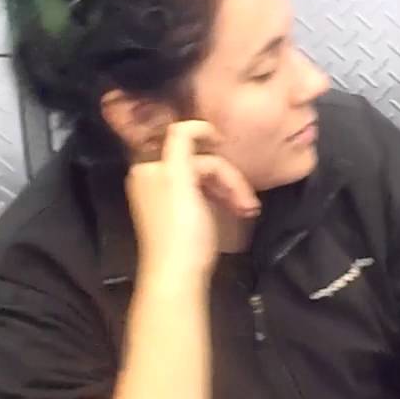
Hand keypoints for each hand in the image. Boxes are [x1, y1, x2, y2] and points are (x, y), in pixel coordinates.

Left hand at [125, 120, 258, 278]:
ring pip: (207, 180)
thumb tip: (194, 123)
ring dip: (231, 190)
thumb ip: (180, 143)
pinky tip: (240, 211)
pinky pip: (206, 196)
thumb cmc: (180, 228)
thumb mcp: (178, 178)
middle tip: (248, 199)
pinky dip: (224, 200)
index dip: (206, 139)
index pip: (184, 141)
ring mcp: (171, 197)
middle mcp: (157, 179)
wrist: (178, 276)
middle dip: (227, 177)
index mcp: (150, 168)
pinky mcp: (183, 215)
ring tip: (248, 209)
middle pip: (200, 163)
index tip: (228, 145)